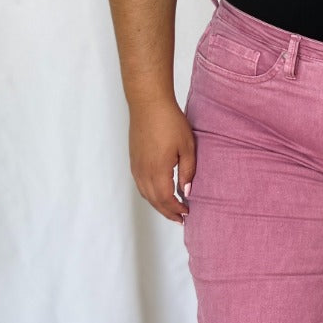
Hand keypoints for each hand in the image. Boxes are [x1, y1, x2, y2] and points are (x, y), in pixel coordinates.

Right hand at [128, 98, 195, 221]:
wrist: (148, 104)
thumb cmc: (170, 122)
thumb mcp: (187, 147)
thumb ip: (188, 172)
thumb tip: (187, 193)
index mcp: (157, 170)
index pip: (166, 199)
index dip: (176, 209)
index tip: (187, 214)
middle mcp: (143, 172)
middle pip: (154, 200)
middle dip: (167, 211)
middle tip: (180, 218)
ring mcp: (136, 166)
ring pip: (145, 194)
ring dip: (158, 204)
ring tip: (171, 209)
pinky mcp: (133, 160)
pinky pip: (140, 185)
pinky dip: (150, 194)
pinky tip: (159, 193)